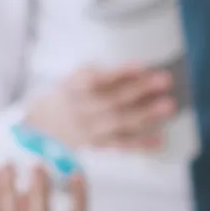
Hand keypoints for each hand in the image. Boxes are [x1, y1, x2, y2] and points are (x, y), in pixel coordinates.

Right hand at [24, 64, 176, 150]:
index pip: (95, 78)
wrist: (41, 128)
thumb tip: (138, 71)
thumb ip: (98, 74)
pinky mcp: (97, 144)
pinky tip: (160, 138)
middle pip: (111, 100)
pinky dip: (141, 144)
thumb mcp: (73, 78)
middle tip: (164, 80)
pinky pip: (120, 145)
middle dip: (140, 90)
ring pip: (118, 122)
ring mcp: (89, 129)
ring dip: (145, 114)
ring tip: (169, 105)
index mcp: (72, 87)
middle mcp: (80, 109)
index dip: (119, 73)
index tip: (141, 65)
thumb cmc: (67, 97)